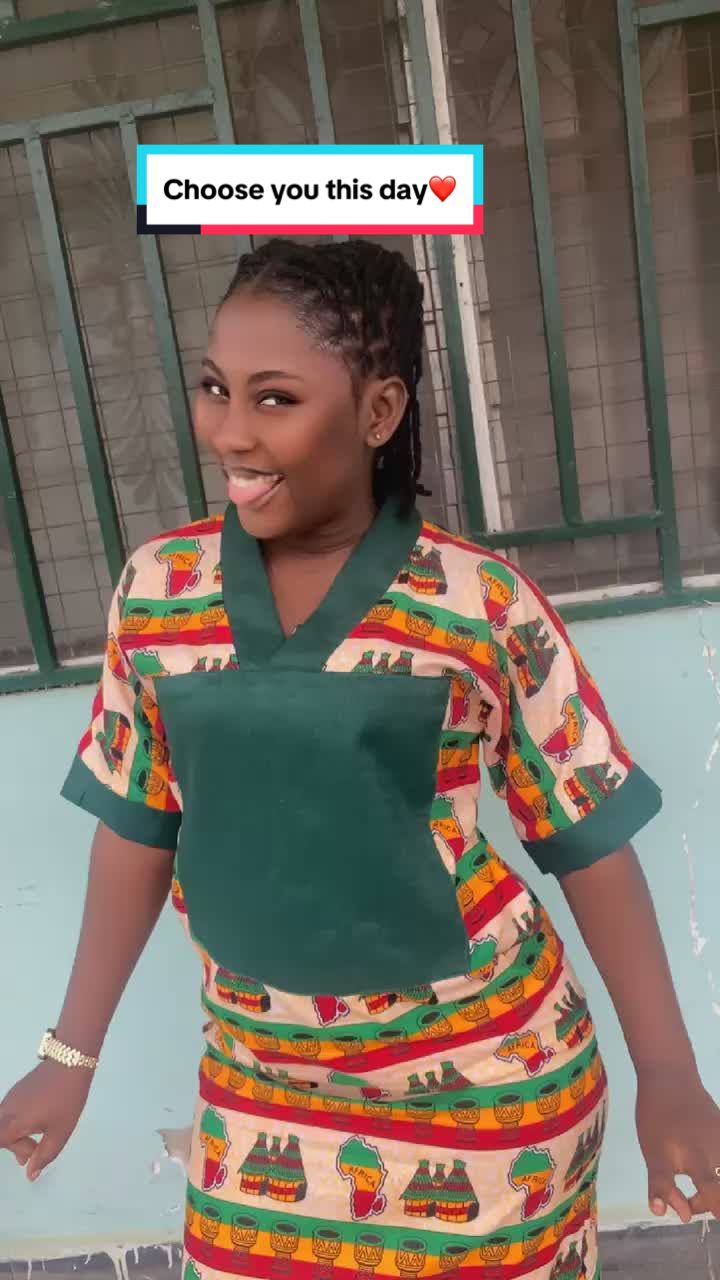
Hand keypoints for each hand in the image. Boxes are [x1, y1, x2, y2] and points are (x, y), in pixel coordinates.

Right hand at [0, 1061, 91, 1180]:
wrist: (71, 1060)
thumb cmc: (66, 1099)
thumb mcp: (59, 1132)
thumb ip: (44, 1156)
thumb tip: (30, 1175)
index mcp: (13, 1123)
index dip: (9, 1149)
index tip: (24, 1157)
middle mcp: (6, 1110)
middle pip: (1, 1135)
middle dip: (15, 1147)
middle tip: (34, 1153)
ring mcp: (11, 1098)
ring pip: (4, 1123)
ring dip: (17, 1136)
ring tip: (37, 1143)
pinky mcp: (18, 1090)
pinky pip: (10, 1113)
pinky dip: (18, 1123)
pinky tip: (37, 1124)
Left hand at [636, 1068, 719, 1221]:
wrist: (670, 1077)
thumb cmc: (657, 1117)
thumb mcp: (652, 1154)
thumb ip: (663, 1186)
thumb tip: (679, 1216)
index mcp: (701, 1165)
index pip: (717, 1200)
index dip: (712, 1209)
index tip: (692, 1210)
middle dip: (712, 1202)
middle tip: (690, 1200)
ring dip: (714, 1185)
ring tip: (696, 1182)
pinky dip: (715, 1167)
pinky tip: (704, 1164)